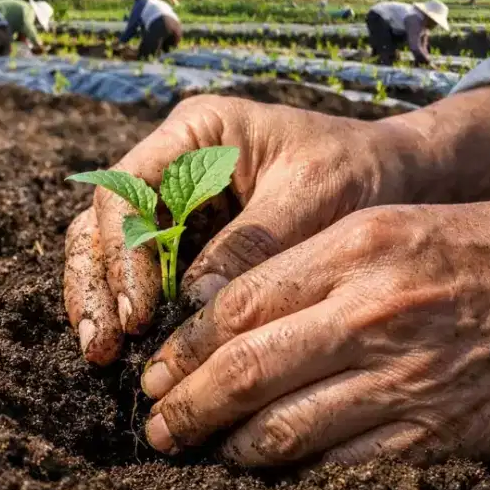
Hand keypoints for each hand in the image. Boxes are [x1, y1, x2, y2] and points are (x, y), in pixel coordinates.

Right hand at [64, 94, 413, 364]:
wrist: (391, 174)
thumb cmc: (354, 170)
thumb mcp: (312, 196)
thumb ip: (253, 243)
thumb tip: (194, 307)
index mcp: (195, 132)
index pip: (129, 188)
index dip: (125, 252)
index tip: (142, 312)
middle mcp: (172, 161)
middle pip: (105, 218)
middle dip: (99, 282)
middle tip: (105, 348)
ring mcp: (175, 198)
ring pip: (110, 246)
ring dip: (102, 300)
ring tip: (103, 356)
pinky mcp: (188, 235)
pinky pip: (142, 271)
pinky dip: (129, 307)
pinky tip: (128, 350)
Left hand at [143, 191, 489, 465]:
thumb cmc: (460, 245)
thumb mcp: (379, 227)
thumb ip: (304, 265)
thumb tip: (222, 312)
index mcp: (352, 248)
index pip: (241, 301)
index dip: (186, 342)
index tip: (156, 366)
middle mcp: (372, 311)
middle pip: (249, 366)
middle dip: (188, 401)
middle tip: (155, 421)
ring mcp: (404, 376)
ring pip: (287, 425)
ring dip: (229, 443)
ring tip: (196, 447)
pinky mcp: (437, 431)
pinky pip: (346, 463)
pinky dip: (295, 471)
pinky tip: (265, 468)